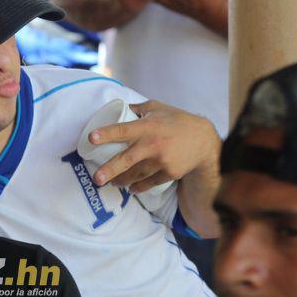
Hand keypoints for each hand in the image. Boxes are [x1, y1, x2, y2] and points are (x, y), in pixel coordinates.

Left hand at [89, 99, 219, 191]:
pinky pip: (149, 182)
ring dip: (122, 180)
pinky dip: (138, 186)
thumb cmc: (177, 121)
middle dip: (111, 170)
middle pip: (128, 159)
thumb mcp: (158, 108)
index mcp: (148, 126)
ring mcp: (162, 161)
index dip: (107, 134)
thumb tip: (120, 108)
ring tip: (111, 183)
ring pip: (136, 174)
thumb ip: (138, 108)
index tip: (92, 138)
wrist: (204, 141)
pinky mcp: (169, 173)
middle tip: (97, 178)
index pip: (123, 130)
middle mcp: (153, 144)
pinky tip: (130, 188)